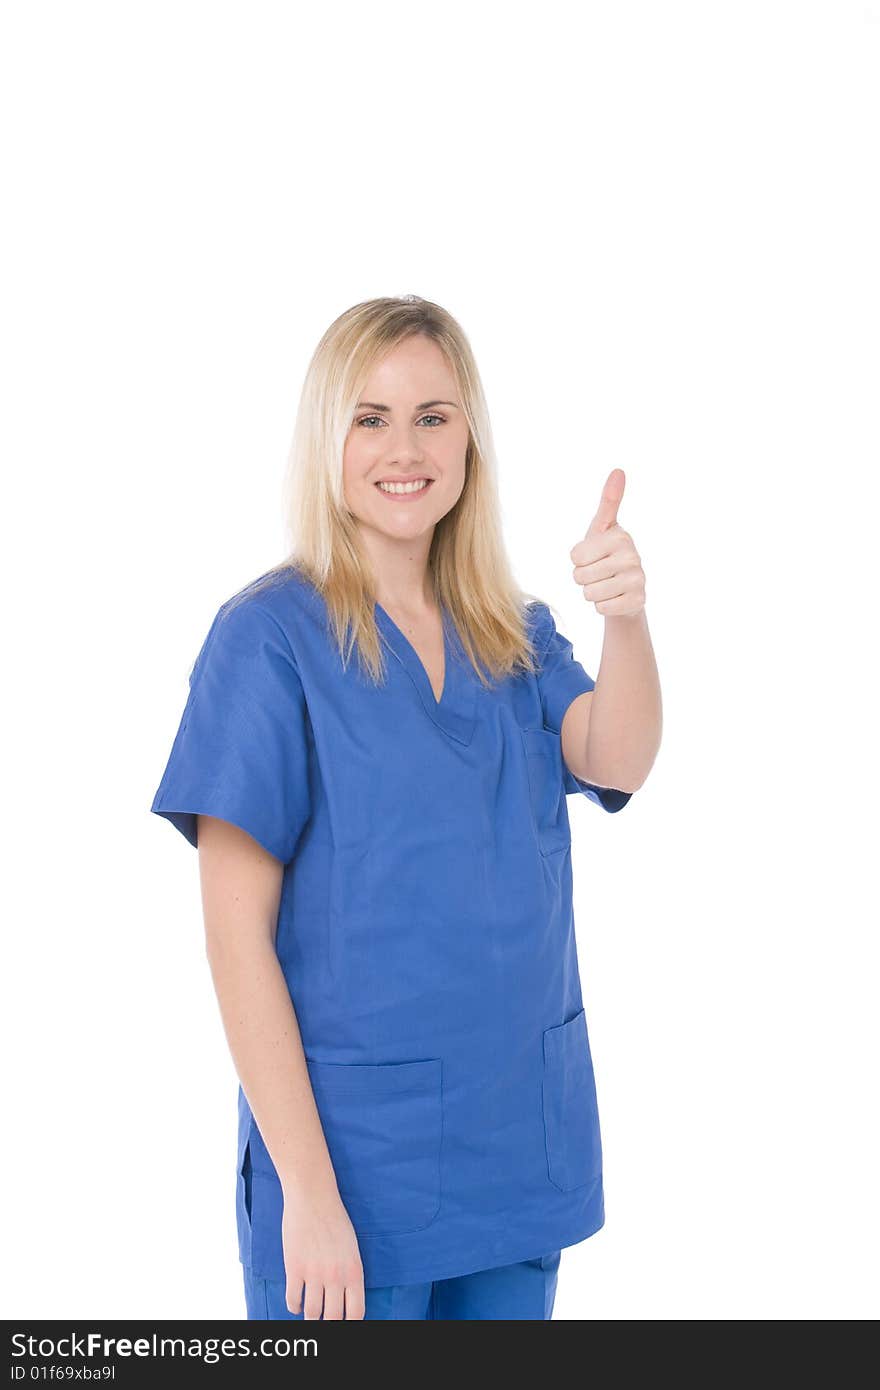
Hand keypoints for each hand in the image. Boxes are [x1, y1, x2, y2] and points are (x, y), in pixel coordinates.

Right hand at [281, 1180, 365, 1318]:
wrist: (313, 1197)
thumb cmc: (335, 1219)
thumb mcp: (352, 1247)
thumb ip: (350, 1273)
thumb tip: (346, 1298)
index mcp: (354, 1271)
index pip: (356, 1313)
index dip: (350, 1324)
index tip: (344, 1323)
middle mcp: (335, 1276)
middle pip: (333, 1318)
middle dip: (329, 1323)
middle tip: (325, 1320)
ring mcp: (314, 1273)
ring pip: (312, 1313)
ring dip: (310, 1316)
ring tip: (310, 1313)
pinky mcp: (294, 1268)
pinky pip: (293, 1300)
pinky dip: (294, 1306)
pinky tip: (296, 1303)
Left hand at [570, 468, 645, 617]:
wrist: (627, 590)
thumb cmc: (609, 554)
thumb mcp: (604, 527)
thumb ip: (609, 500)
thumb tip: (618, 471)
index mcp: (620, 537)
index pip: (575, 556)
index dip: (579, 560)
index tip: (594, 556)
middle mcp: (632, 557)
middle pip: (580, 576)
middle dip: (584, 578)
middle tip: (600, 573)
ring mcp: (638, 580)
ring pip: (589, 594)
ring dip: (593, 593)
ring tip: (607, 585)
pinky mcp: (637, 602)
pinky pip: (601, 608)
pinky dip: (603, 607)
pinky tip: (615, 598)